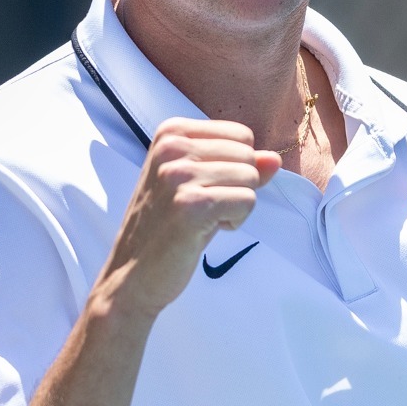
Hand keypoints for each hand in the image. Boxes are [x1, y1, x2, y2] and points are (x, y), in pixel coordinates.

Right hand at [96, 118, 280, 312]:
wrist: (132, 273)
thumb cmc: (167, 227)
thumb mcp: (199, 184)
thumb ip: (237, 166)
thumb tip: (274, 158)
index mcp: (171, 132)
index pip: (242, 135)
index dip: (235, 167)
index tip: (202, 188)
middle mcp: (172, 147)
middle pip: (248, 156)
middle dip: (238, 187)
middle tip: (202, 209)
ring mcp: (179, 175)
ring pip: (251, 179)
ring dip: (236, 206)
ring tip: (201, 220)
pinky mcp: (192, 205)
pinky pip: (247, 202)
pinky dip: (235, 222)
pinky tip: (205, 231)